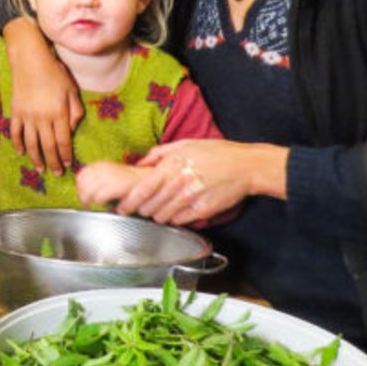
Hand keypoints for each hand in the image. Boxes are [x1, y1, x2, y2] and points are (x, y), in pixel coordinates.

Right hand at [3, 17, 82, 174]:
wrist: (30, 60)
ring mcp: (27, 116)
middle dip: (53, 162)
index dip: (66, 155)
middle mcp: (43, 118)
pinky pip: (16, 132)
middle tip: (57, 173)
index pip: (64, 141)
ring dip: (36, 158)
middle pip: (48, 146)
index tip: (68, 164)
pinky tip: (21, 152)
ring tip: (41, 168)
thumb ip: (75, 111)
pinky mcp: (16, 112)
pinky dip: (18, 143)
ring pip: (31, 143)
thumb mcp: (72, 90)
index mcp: (59, 113)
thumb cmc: (55, 73)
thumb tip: (72, 130)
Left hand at [75, 160, 148, 207]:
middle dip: (83, 196)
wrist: (149, 181)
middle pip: (82, 184)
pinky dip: (100, 202)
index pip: (80, 176)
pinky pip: (99, 196)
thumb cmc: (131, 182)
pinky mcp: (117, 186)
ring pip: (88, 191)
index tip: (84, 196)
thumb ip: (99, 179)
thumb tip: (85, 189)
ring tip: (95, 205)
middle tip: (87, 204)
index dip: (80, 188)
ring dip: (89, 200)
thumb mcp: (112, 175)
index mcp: (101, 164)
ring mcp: (110, 176)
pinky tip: (105, 204)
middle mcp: (104, 168)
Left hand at [112, 140, 285, 224]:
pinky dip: (174, 219)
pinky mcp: (204, 210)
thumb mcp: (185, 145)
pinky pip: (180, 220)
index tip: (121, 206)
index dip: (128, 201)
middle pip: (150, 205)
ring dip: (156, 215)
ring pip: (163, 216)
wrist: (245, 166)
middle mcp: (181, 182)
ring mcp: (193, 198)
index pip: (142, 189)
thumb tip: (139, 163)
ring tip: (156, 211)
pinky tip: (174, 212)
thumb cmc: (216, 153)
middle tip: (137, 210)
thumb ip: (159, 154)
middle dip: (141, 210)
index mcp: (174, 165)